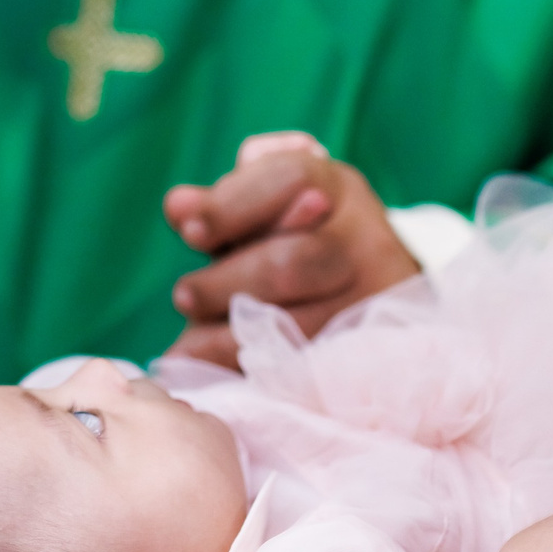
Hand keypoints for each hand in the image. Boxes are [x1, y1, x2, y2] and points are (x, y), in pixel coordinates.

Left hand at [163, 136, 420, 366]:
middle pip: (292, 262)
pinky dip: (246, 372)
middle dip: (226, 284)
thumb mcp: (266, 205)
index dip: (232, 205)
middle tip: (183, 297)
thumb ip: (221, 202)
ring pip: (295, 326)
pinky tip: (208, 371)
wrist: (369, 283)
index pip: (288, 179)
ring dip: (228, 338)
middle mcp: (365, 239)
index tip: (187, 231)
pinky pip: (300, 369)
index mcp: (336, 188)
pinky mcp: (363, 351)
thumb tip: (180, 206)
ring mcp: (372, 299)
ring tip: (186, 346)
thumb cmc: (296, 234)